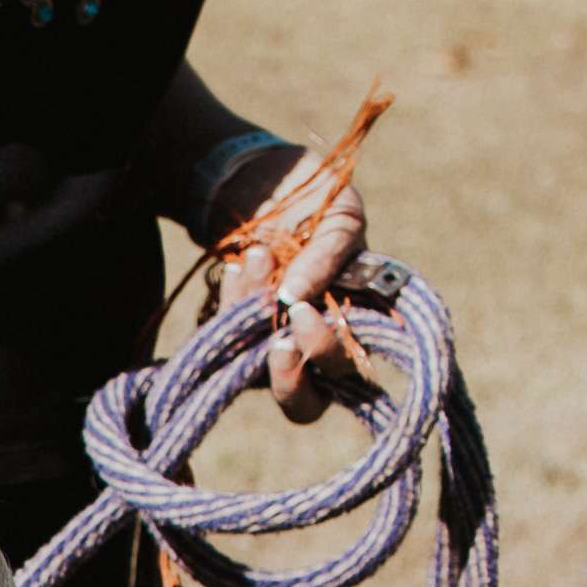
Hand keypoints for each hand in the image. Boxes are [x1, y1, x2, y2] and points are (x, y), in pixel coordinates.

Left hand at [221, 161, 369, 423]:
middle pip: (305, 402)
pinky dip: (231, 302)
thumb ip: (329, 257)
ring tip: (257, 258)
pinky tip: (239, 265)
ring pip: (258, 374)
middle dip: (290, 373)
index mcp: (359, 326)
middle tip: (281, 331)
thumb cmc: (318, 204)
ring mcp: (273, 345)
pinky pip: (227, 339)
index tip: (305, 315)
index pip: (351, 371)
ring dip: (252, 319)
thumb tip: (293, 298)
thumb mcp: (339, 218)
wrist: (264, 183)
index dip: (331, 358)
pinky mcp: (234, 335)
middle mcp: (316, 347)